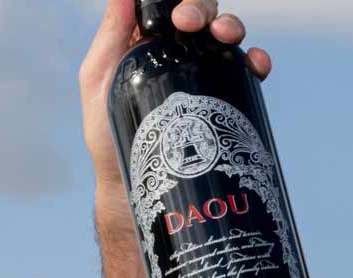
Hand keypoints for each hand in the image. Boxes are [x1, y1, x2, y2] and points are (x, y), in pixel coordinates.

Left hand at [81, 1, 271, 212]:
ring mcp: (202, 73)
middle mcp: (178, 52)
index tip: (173, 11)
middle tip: (189, 23)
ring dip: (230, 25)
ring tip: (225, 37)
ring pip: (225, 34)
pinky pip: (245, 70)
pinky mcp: (222, 97)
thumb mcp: (98, 83)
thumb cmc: (106, 135)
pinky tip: (255, 64)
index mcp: (147, 41)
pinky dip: (255, 60)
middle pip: (201, 12)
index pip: (168, 5)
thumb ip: (109, 38)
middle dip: (201, 7)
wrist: (131, 185)